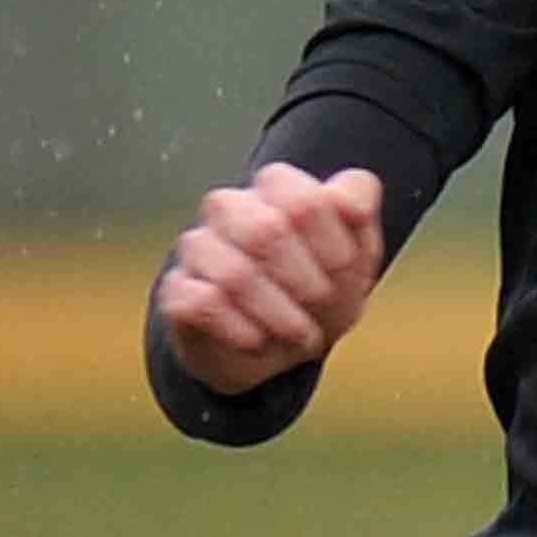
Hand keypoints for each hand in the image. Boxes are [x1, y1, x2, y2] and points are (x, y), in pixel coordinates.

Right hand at [156, 164, 387, 393]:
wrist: (280, 346)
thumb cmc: (321, 289)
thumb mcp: (359, 253)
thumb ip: (358, 208)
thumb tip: (346, 195)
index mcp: (275, 189)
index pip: (301, 196)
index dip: (333, 240)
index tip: (345, 267)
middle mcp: (229, 209)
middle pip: (268, 231)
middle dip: (308, 280)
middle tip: (323, 302)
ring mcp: (198, 248)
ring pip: (236, 275)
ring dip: (282, 315)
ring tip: (302, 334)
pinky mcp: (176, 290)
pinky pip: (203, 305)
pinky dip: (244, 332)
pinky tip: (260, 341)